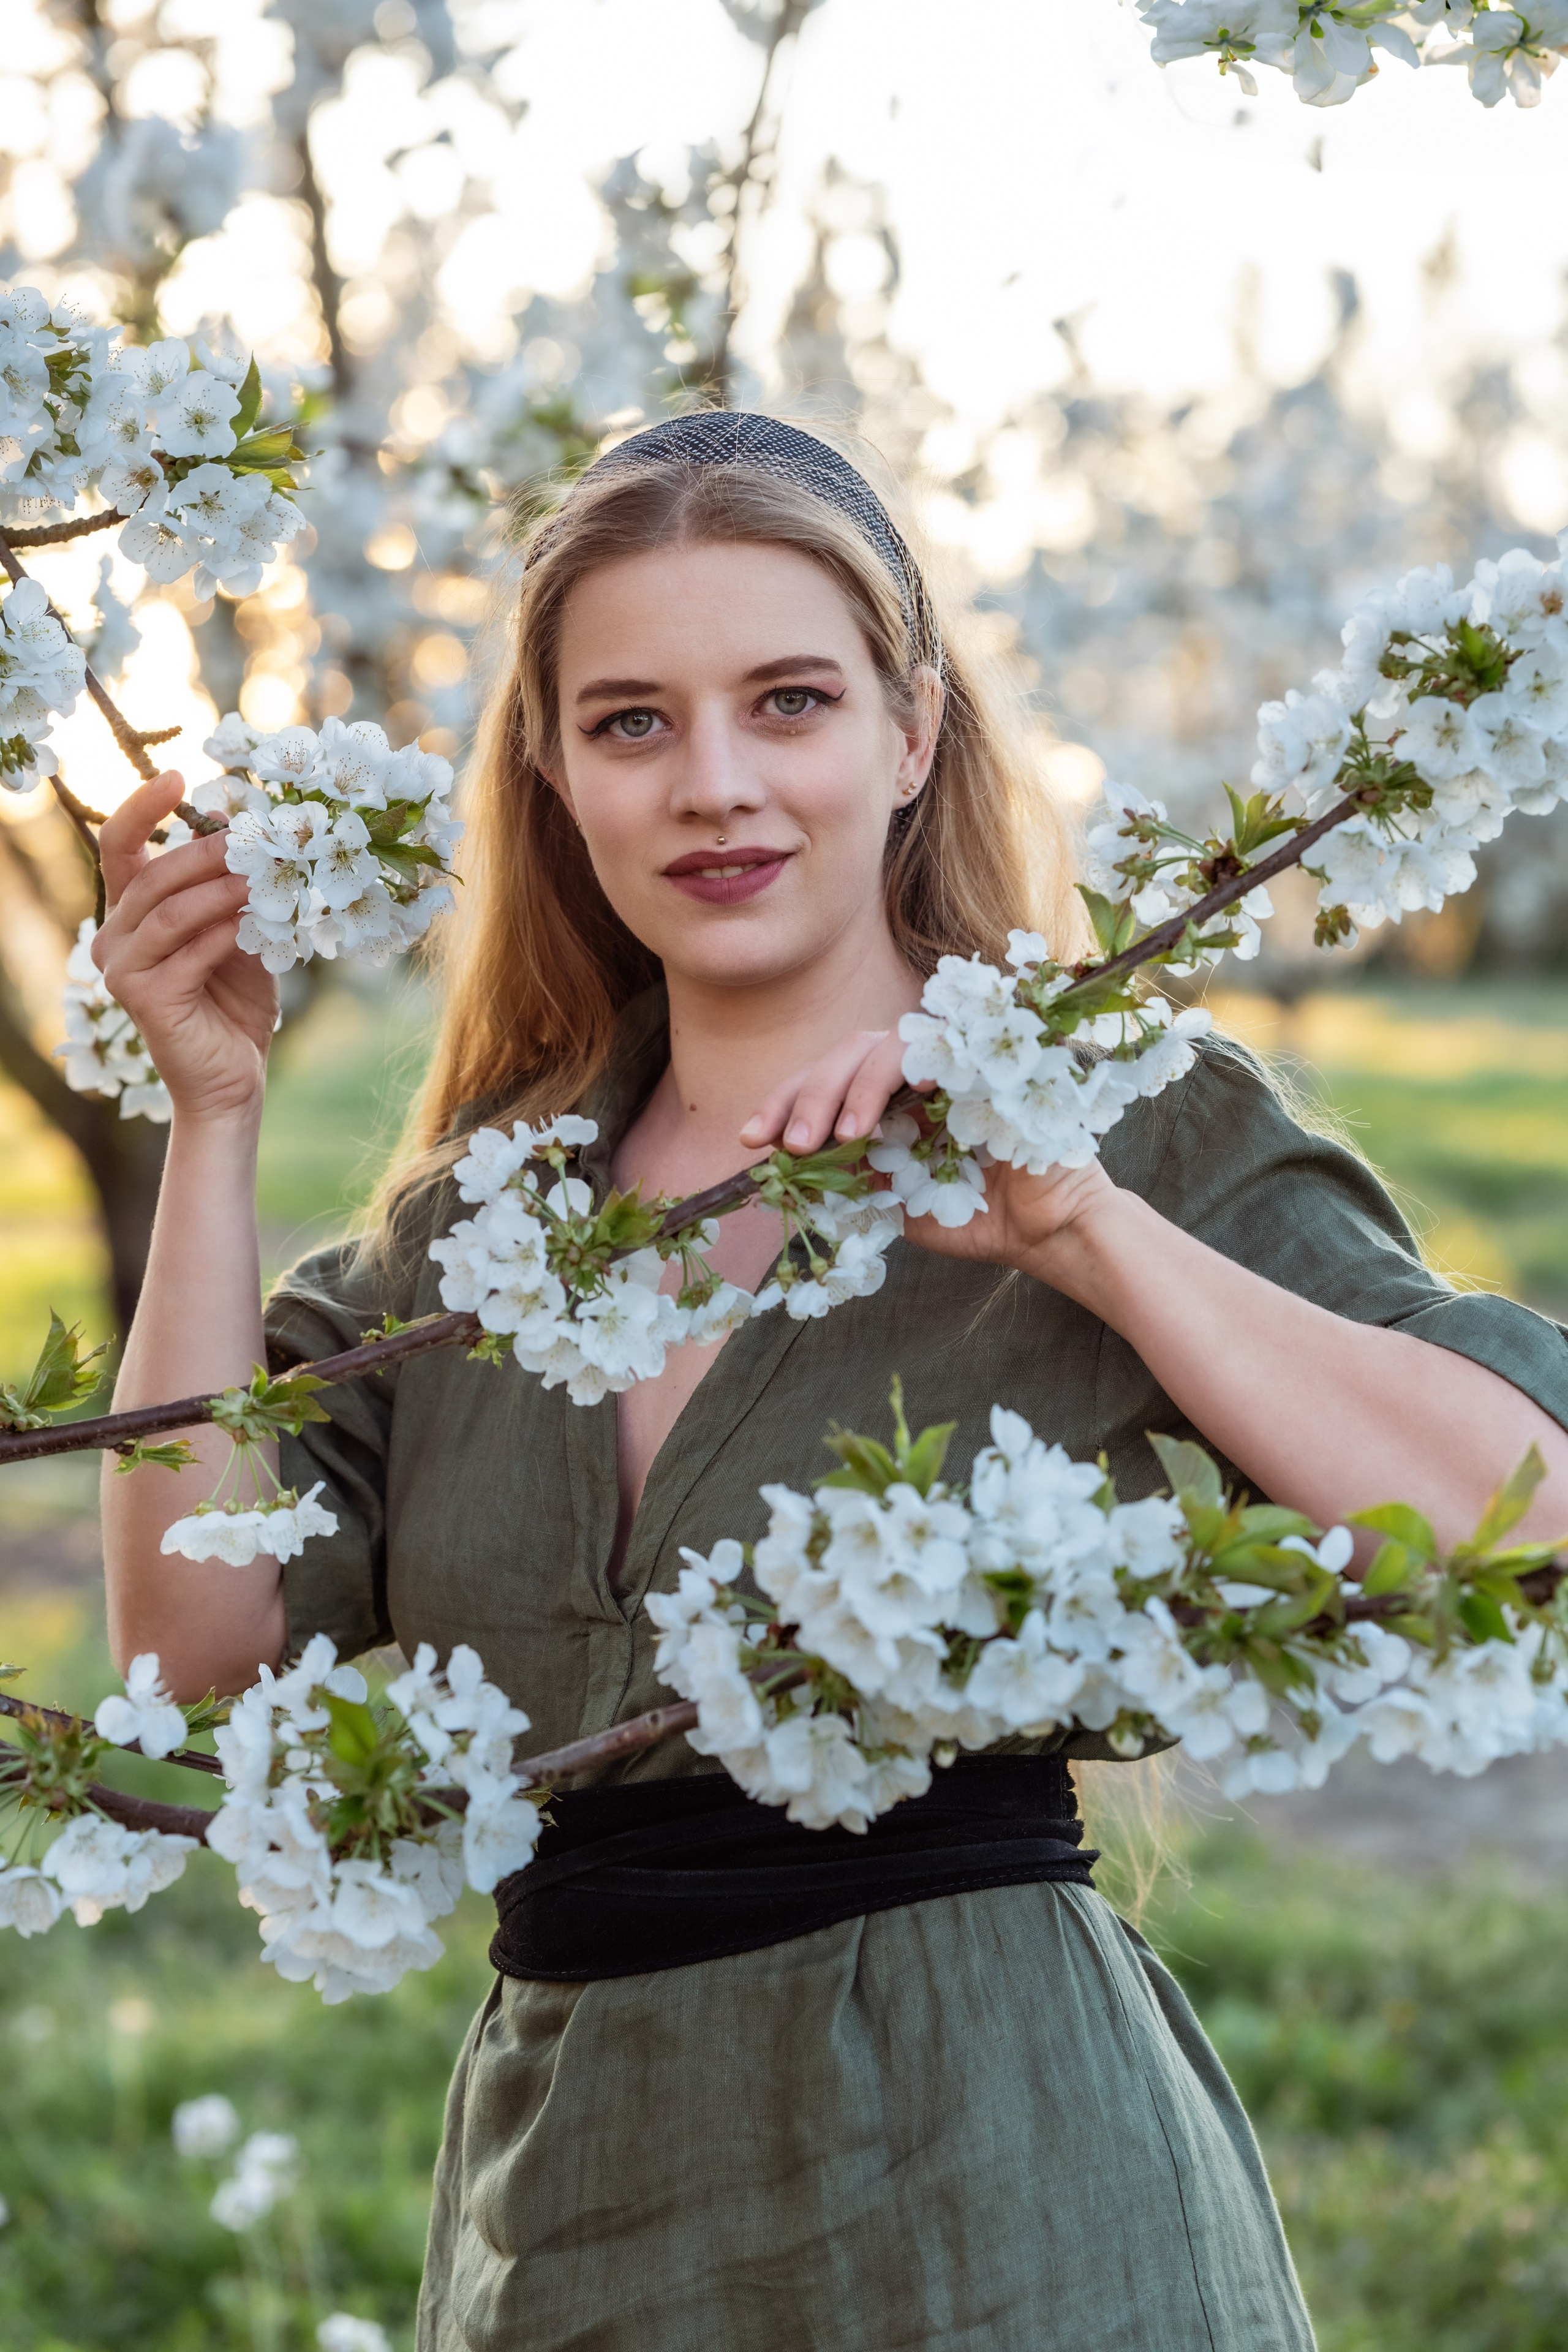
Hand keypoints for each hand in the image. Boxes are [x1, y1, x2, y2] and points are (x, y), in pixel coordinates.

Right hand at [94, 771, 277, 1123]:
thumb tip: (233, 825)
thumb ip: (230, 888)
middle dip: (205, 852)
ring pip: (169, 911)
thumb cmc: (236, 1002)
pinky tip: (256, 927)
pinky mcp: (143, 998)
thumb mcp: (239, 932)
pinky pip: (188, 952)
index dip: (142, 807)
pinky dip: (226, 933)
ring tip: (263, 879)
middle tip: (253, 841)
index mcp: (131, 912)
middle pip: (152, 875)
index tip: (175, 776)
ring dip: (219, 890)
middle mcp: (114, 936)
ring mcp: (122, 969)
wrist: (234, 1076)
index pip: (119, 845)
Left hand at [737, 1029, 1125, 1286]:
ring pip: (885, 1043)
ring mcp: (952, 1059)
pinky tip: (898, 1101)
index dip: (785, 1103)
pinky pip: (944, 1044)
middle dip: (808, 1095)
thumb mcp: (893, 1200)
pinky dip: (913, 1068)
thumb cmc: (974, 1217)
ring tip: (838, 1137)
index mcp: (889, 1098)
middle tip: (792, 1144)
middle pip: (846, 1052)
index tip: (752, 1139)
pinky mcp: (988, 1059)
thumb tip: (786, 1163)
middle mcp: (915, 1071)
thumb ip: (849, 1175)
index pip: (825, 1081)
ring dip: (853, 1087)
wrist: (1046, 1233)